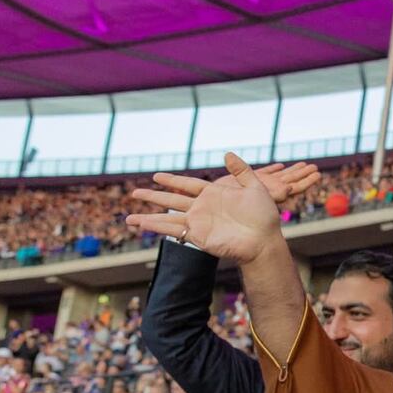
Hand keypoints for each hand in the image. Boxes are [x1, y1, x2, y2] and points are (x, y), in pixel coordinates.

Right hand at [126, 153, 283, 263]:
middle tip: (134, 192)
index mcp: (215, 194)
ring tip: (128, 218)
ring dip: (148, 217)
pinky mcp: (197, 235)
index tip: (156, 176)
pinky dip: (156, 227)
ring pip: (167, 217)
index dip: (173, 180)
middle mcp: (203, 208)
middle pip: (172, 200)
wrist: (264, 239)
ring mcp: (198, 222)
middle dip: (153, 196)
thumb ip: (241, 171)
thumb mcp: (255, 187)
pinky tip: (141, 225)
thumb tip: (227, 153)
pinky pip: (173, 230)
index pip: (188, 184)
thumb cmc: (263, 215)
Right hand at [219, 161, 319, 203]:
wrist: (220, 208)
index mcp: (276, 194)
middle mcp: (272, 189)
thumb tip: (289, 190)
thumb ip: (272, 195)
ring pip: (281, 176)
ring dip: (293, 170)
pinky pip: (265, 173)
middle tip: (315, 168)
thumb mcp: (257, 200)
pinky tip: (280, 166)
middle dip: (303, 174)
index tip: (318, 174)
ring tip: (306, 164)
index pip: (296, 187)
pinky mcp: (254, 179)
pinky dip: (273, 169)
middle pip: (292, 180)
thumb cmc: (241, 211)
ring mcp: (264, 184)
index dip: (306, 181)